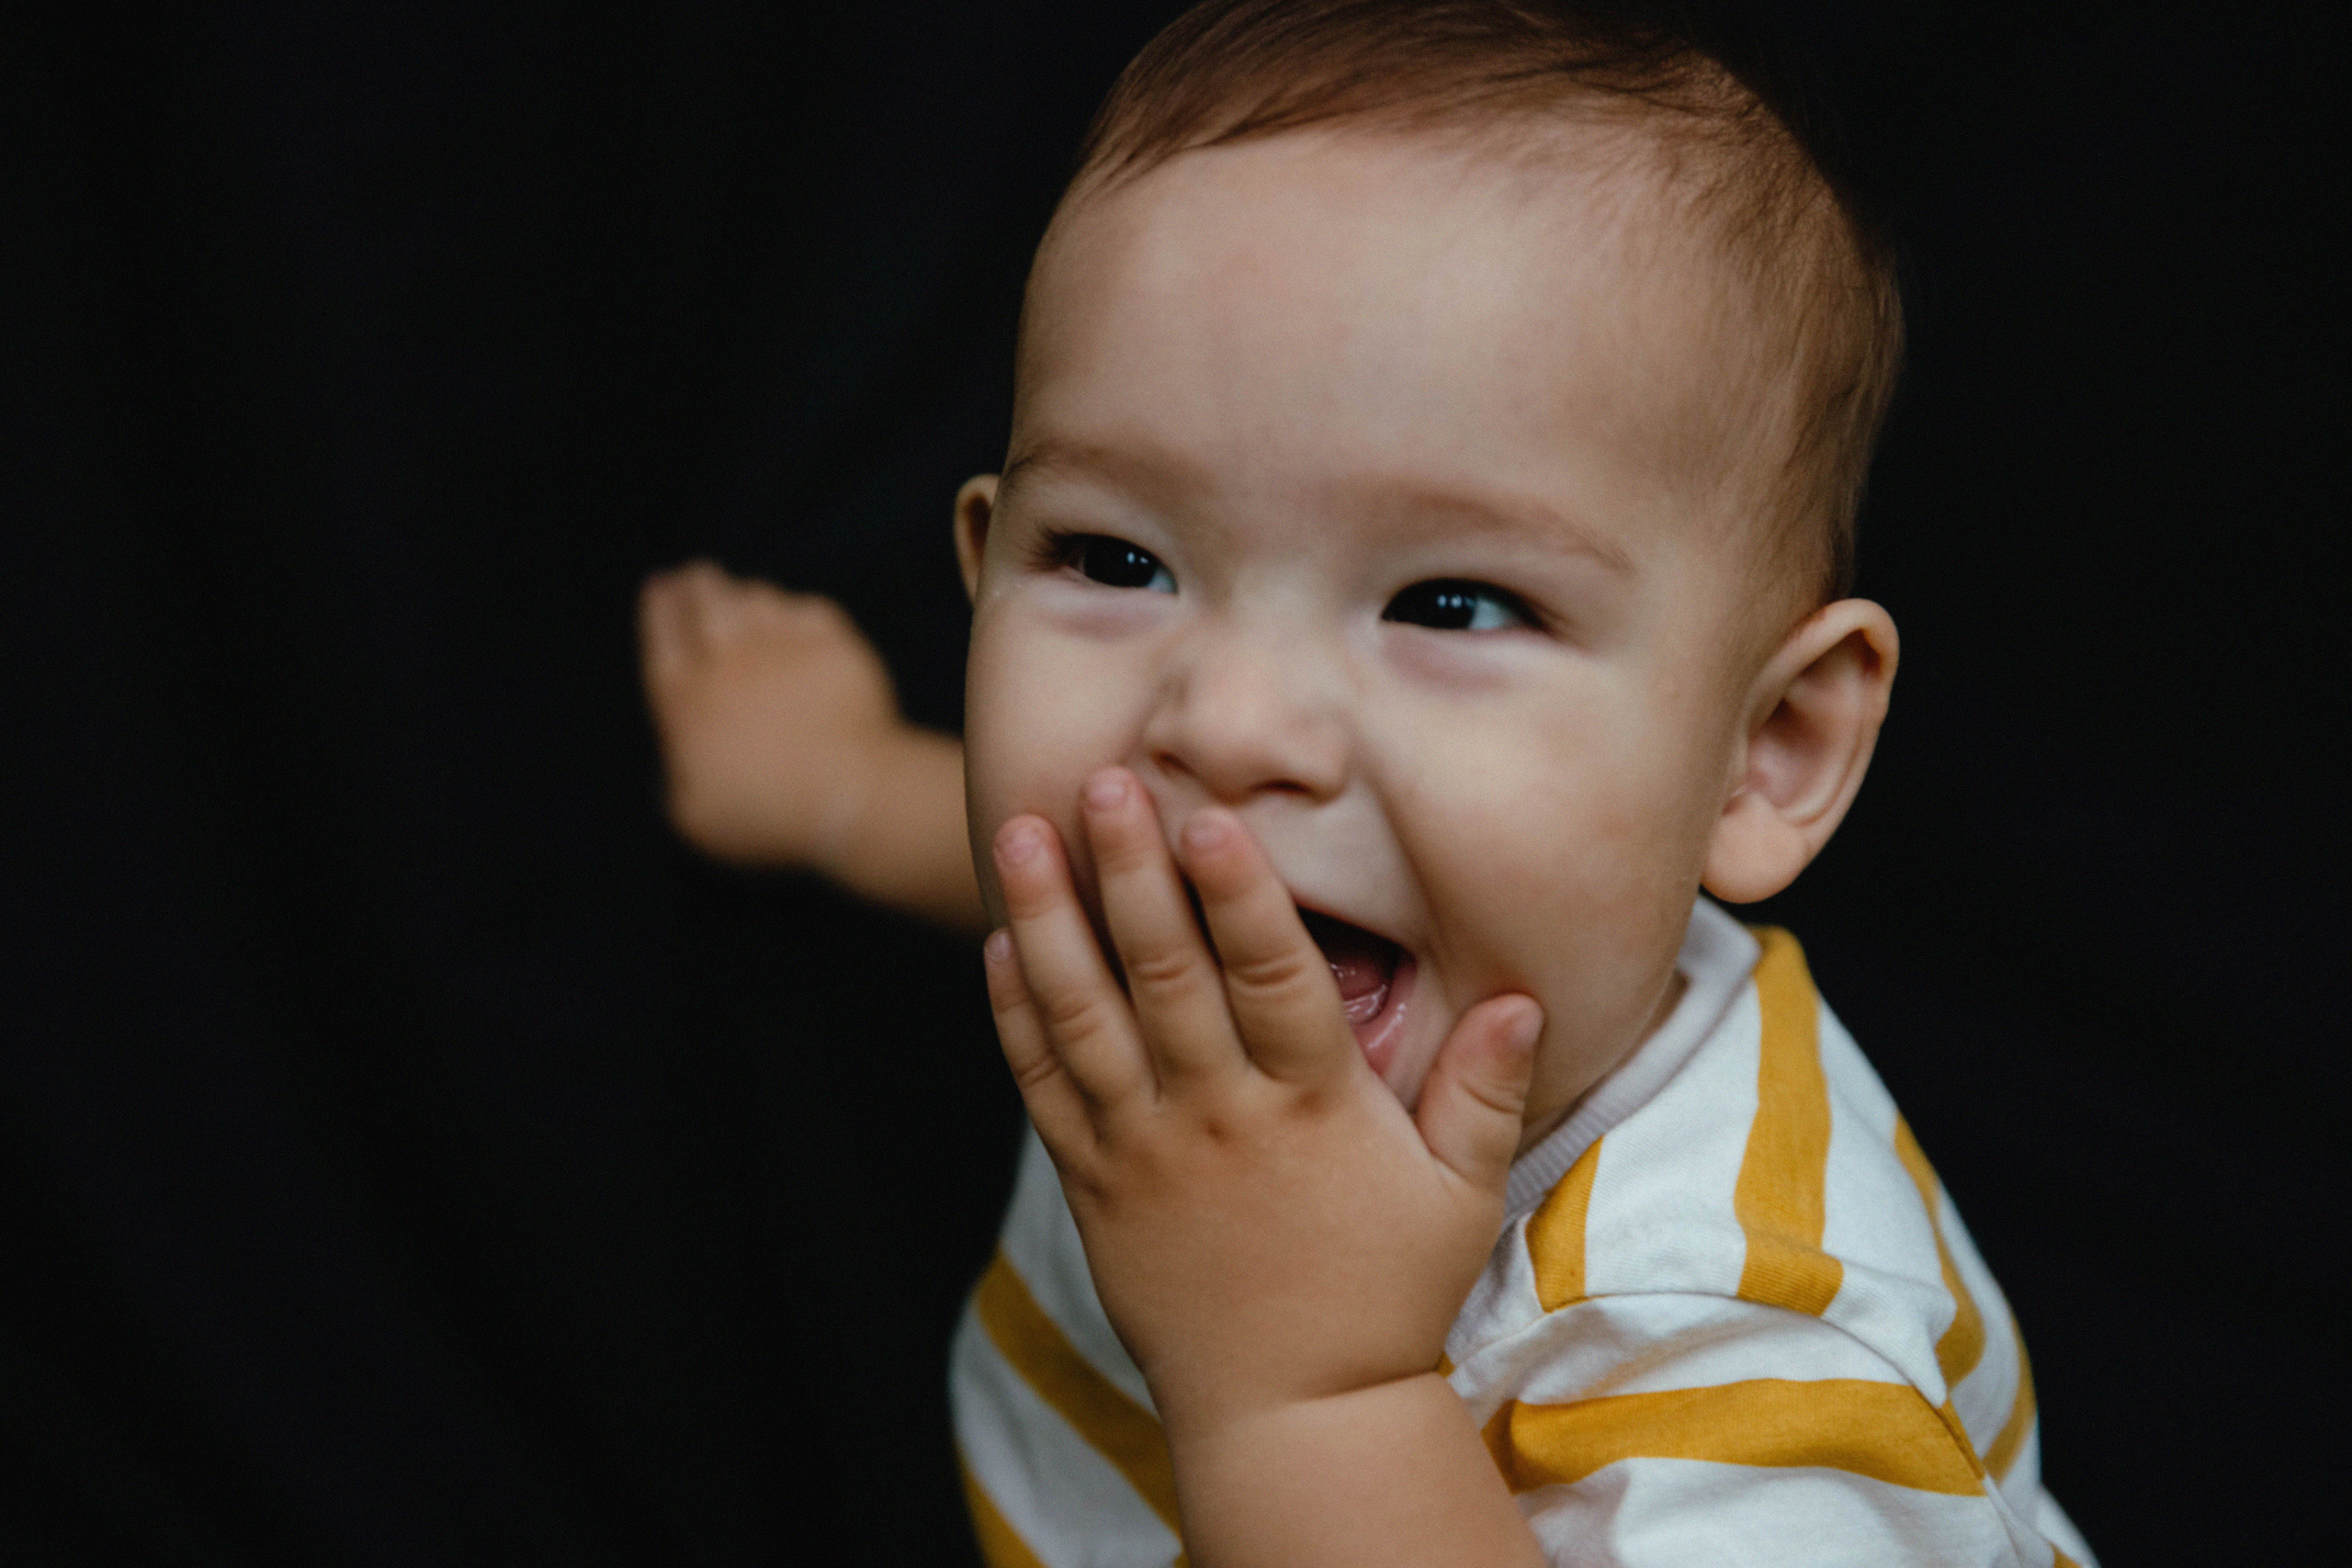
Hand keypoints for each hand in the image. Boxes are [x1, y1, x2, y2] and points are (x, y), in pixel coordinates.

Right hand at [638, 561, 903, 871]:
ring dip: (745, 592)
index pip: (662, 640)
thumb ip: (678, 781)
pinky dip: (798, 608)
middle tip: (695, 575)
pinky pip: (810, 609)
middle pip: (707, 604)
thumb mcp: (695, 819)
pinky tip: (798, 613)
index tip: (657, 587)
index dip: (658, 610)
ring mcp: (786, 647)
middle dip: (697, 584)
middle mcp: (731, 662)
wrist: (850, 793)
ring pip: (758, 598)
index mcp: (687, 701)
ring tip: (743, 593)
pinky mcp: (836, 646)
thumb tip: (680, 760)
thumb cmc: (767, 816)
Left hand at [982, 766, 1542, 1435]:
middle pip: (1165, 977)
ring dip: (1048, 920)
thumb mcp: (1461, 1196)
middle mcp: (1217, 1118)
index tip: (1211, 818)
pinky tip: (997, 944)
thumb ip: (1485, 1090)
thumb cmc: (1383, 1295)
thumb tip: (1523, 996)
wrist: (1291, 1411)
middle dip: (1131, 873)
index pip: (1272, 981)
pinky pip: (1044, 1089)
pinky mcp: (1094, 1185)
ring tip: (1017, 832)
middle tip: (1104, 782)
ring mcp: (1145, 1150)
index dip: (1240, 896)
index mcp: (1310, 1108)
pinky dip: (1015, 1016)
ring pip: (1084, 1019)